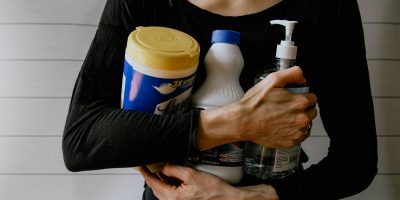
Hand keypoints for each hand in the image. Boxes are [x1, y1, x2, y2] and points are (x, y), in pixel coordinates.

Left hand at [139, 163, 278, 199]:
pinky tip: (173, 177)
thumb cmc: (212, 190)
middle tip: (151, 166)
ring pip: (164, 191)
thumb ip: (174, 170)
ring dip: (162, 180)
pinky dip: (169, 185)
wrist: (225, 199)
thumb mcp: (191, 174)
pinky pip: (171, 193)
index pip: (153, 183)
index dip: (145, 173)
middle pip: (157, 188)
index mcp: (172, 197)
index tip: (140, 166)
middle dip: (153, 176)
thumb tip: (163, 167)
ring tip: (163, 169)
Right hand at [197, 66, 317, 149]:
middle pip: (311, 111)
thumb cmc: (255, 103)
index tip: (292, 98)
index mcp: (300, 102)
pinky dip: (294, 131)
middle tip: (286, 107)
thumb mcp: (272, 80)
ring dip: (298, 120)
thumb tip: (302, 77)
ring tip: (283, 117)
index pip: (312, 98)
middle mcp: (302, 118)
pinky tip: (282, 126)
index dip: (302, 96)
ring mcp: (297, 132)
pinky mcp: (291, 142)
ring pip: (306, 124)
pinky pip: (300, 136)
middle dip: (302, 108)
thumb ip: (292, 74)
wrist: (243, 122)